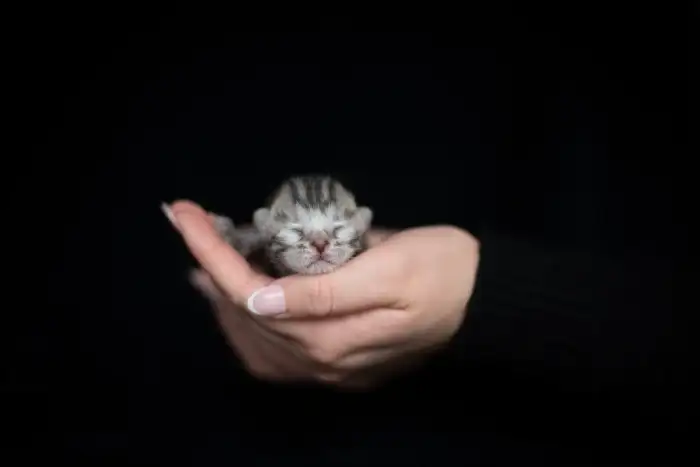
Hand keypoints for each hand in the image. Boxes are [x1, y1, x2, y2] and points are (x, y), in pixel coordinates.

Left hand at [165, 200, 479, 387]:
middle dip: (210, 273)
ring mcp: (332, 371)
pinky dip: (250, 333)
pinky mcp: (342, 369)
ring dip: (225, 306)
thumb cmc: (443, 269)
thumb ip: (324, 291)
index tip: (187, 212)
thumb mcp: (390, 267)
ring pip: (257, 345)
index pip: (250, 293)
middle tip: (197, 232)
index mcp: (331, 333)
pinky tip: (246, 309)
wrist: (486, 301)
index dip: (211, 252)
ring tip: (209, 269)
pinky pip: (279, 361)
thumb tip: (257, 299)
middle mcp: (323, 362)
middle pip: (246, 320)